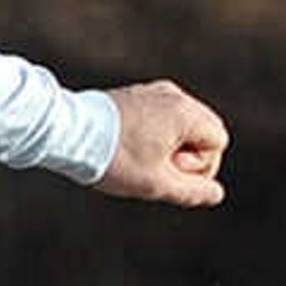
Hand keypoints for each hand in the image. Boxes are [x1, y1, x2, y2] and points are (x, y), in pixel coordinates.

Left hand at [93, 80, 231, 207]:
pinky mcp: (135, 95)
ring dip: (168, 147)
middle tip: (153, 166)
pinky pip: (160, 118)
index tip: (168, 170)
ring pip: (180, 126)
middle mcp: (173, 95)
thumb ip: (192, 191)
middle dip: (187, 155)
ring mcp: (153, 92)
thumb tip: (216, 194)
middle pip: (203, 131)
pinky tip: (127, 148)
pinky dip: (153, 136)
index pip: (218, 142)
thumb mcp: (156, 184)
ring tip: (138, 158)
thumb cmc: (114, 159)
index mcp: (185, 112)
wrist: (67, 132)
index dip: (200, 167)